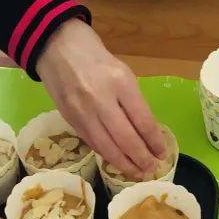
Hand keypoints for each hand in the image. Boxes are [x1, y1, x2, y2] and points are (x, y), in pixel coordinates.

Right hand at [35, 18, 167, 177]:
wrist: (55, 45)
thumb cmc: (94, 55)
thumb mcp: (122, 71)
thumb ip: (132, 101)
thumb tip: (146, 132)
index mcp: (120, 82)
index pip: (143, 121)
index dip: (154, 142)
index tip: (162, 153)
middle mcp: (100, 99)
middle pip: (126, 139)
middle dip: (141, 158)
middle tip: (151, 169)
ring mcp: (82, 111)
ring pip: (107, 146)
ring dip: (124, 163)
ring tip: (136, 172)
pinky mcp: (69, 119)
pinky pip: (91, 142)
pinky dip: (105, 154)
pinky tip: (115, 161)